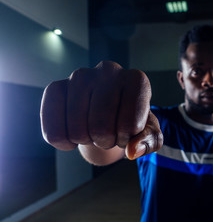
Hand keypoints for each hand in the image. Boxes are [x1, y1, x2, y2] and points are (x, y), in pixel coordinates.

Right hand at [40, 61, 162, 159]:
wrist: (107, 115)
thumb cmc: (131, 121)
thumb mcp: (148, 133)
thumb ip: (149, 142)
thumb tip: (132, 151)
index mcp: (136, 81)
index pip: (131, 124)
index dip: (127, 138)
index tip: (128, 133)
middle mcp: (109, 70)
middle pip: (101, 128)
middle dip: (106, 141)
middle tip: (109, 134)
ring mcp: (80, 76)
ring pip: (77, 130)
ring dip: (87, 140)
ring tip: (94, 130)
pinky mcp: (56, 87)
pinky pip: (52, 128)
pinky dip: (62, 142)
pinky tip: (72, 136)